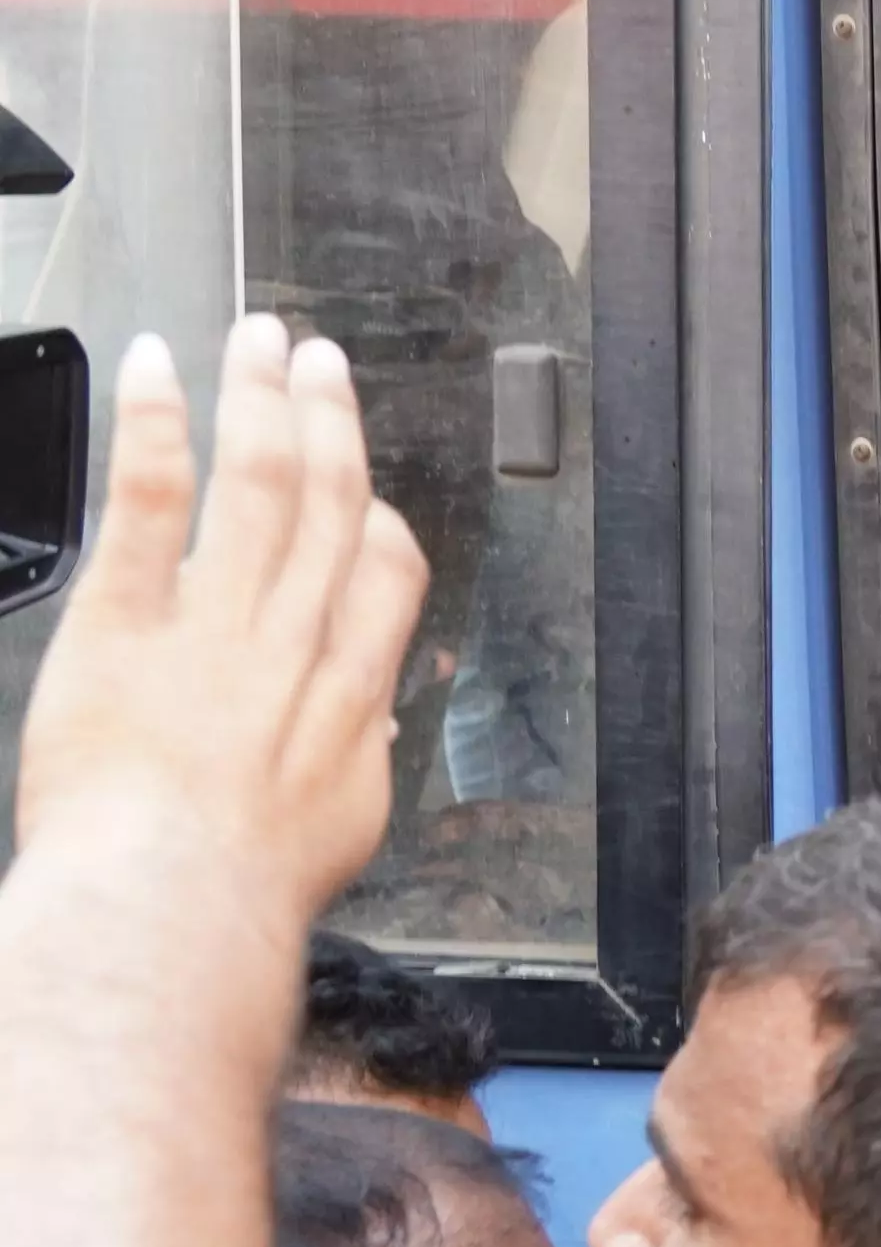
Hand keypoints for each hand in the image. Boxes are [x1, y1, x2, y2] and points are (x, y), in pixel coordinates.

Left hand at [15, 320, 425, 919]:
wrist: (172, 907)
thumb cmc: (240, 890)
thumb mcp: (338, 830)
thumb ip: (355, 761)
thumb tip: (371, 735)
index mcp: (346, 692)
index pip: (386, 574)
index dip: (382, 517)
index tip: (369, 490)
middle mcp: (291, 639)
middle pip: (330, 501)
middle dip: (330, 421)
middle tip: (321, 363)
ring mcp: (214, 622)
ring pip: (258, 480)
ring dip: (262, 398)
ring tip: (260, 340)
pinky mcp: (128, 617)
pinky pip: (152, 500)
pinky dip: (158, 425)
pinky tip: (158, 370)